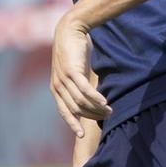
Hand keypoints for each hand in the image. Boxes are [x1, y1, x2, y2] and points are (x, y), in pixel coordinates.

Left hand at [51, 15, 111, 133]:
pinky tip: (105, 102)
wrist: (70, 30)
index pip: (64, 112)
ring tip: (110, 110)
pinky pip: (85, 90)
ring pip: (81, 102)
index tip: (82, 136)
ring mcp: (64, 79)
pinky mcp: (73, 71)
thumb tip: (88, 98)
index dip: (73, 124)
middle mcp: (58, 86)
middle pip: (76, 109)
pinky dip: (96, 98)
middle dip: (92, 116)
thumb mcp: (74, 70)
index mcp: (56, 88)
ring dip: (97, 108)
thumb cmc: (73, 51)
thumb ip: (77, 84)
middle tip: (107, 116)